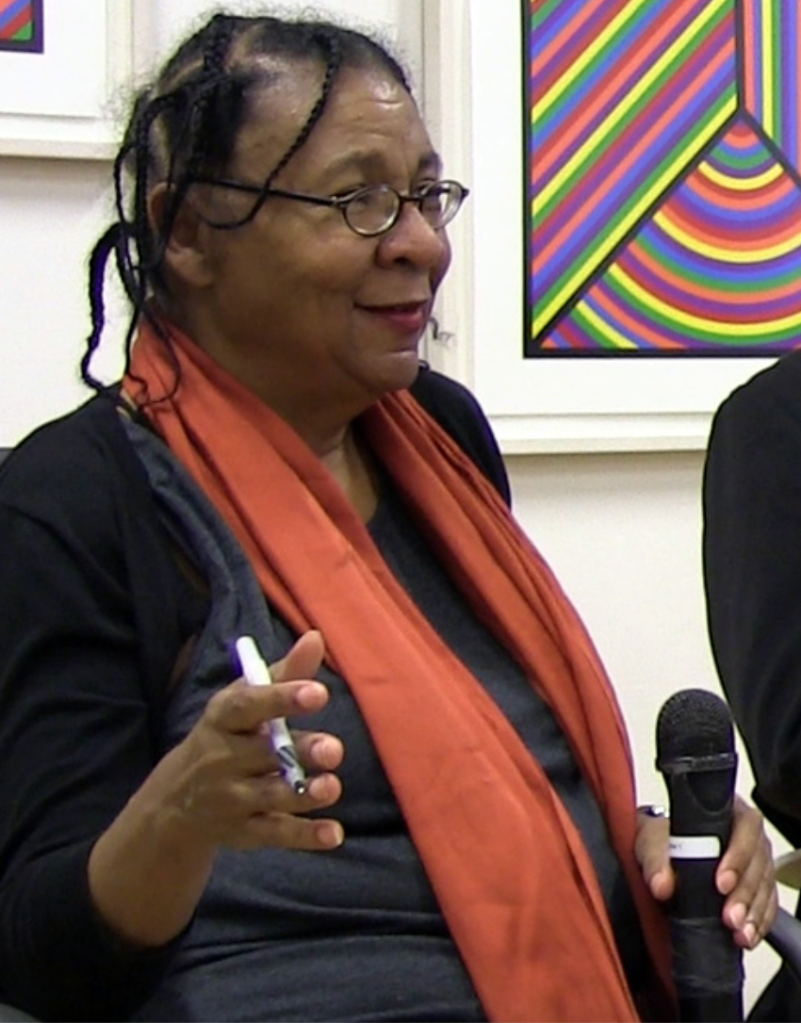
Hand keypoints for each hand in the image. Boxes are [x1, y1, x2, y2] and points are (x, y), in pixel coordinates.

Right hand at [150, 629, 344, 852]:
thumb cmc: (227, 735)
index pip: (248, 707)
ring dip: (303, 794)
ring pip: (270, 797)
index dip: (281, 699)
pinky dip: (305, 837)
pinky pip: (276, 835)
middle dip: (299, 752)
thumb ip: (285, 673)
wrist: (176, 802)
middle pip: (263, 755)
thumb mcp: (245, 701)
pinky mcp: (244, 832)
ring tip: (331, 786)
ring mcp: (232, 799)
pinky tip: (334, 833)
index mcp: (223, 719)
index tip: (318, 692)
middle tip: (333, 749)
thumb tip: (317, 637)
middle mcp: (223, 759)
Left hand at [635, 795, 776, 948]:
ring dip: (754, 912)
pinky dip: (759, 922)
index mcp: (726, 812)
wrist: (662, 853)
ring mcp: (755, 861)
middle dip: (745, 893)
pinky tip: (747, 935)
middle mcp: (746, 835)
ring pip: (765, 886)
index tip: (721, 883)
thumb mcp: (651, 841)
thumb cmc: (661, 839)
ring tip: (739, 932)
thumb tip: (662, 884)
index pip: (744, 827)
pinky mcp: (757, 886)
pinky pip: (767, 905)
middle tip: (730, 916)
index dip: (738, 855)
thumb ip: (654, 860)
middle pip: (758, 862)